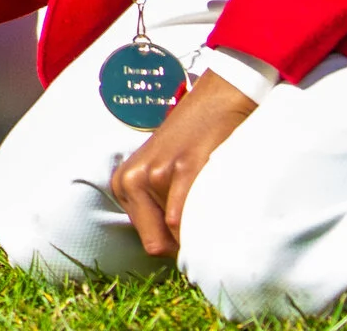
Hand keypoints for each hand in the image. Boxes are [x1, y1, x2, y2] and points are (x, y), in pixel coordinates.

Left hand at [109, 70, 257, 257]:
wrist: (218, 98)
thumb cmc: (193, 139)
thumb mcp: (161, 170)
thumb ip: (158, 205)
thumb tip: (176, 248)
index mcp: (124, 183)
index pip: (147, 241)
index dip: (174, 246)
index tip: (195, 236)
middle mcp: (133, 180)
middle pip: (156, 244)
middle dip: (184, 247)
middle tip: (207, 232)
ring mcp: (157, 173)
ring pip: (176, 235)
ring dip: (200, 234)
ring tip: (217, 217)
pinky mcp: (185, 169)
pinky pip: (189, 218)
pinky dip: (207, 225)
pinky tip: (222, 213)